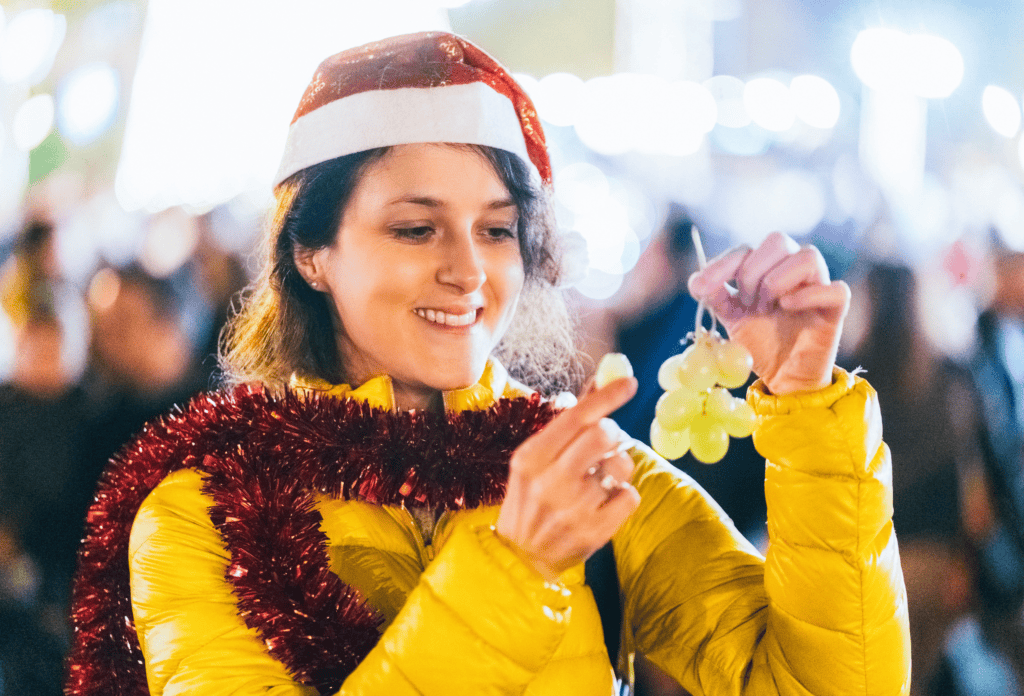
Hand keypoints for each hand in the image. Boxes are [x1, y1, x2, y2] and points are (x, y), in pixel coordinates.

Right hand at [496, 377, 640, 580]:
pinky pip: (630, 496)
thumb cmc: (530, 498)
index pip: (576, 417)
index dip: (606, 396)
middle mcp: (550, 481)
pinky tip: (604, 502)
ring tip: (599, 479)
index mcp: (531, 457)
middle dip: (611, 433)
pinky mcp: (594, 532)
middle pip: (604, 435)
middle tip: (603, 444)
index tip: (629, 382)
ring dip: (616, 467)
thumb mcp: (534, 459)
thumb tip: (600, 381)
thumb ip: (566, 423)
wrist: (520, 557)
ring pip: (621, 465)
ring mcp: (573, 509)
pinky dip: (623, 495)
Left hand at [687, 232, 850, 394]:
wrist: (783, 377)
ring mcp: (816, 286)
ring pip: (808, 256)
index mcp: (767, 268)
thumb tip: (697, 281)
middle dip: (752, 271)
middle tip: (746, 302)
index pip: (746, 249)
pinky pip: (836, 289)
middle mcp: (793, 270)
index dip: (722, 264)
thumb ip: (716, 298)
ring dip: (777, 280)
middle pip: (778, 240)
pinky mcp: (835, 308)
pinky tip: (787, 307)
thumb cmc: (760, 343)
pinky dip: (809, 295)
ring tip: (767, 308)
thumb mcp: (731, 319)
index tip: (701, 287)